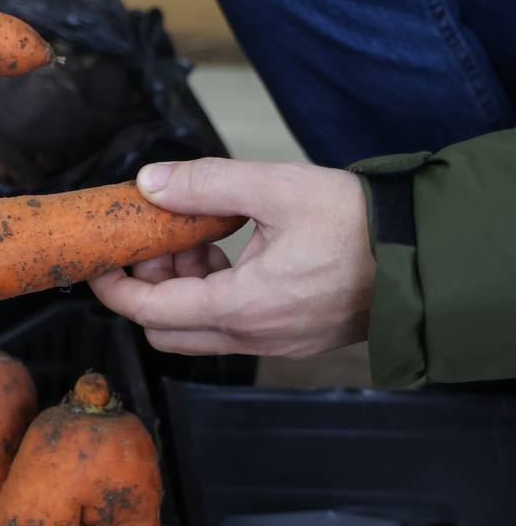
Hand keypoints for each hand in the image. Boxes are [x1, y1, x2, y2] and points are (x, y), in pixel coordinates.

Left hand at [88, 158, 376, 357]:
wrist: (425, 252)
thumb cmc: (358, 222)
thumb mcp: (276, 187)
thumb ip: (205, 183)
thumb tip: (148, 182)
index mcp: (242, 306)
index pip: (150, 311)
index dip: (114, 289)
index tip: (99, 264)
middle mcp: (253, 335)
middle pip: (166, 329)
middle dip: (149, 288)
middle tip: (161, 244)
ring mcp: (274, 343)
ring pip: (199, 331)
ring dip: (184, 290)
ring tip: (201, 239)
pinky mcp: (292, 339)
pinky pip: (233, 328)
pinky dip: (216, 296)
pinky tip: (233, 254)